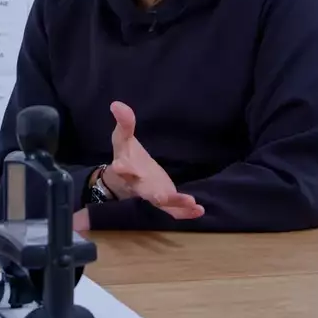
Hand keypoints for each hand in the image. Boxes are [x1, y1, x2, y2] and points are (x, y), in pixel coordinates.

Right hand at [107, 101, 204, 219]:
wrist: (125, 181)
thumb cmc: (126, 156)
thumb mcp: (123, 138)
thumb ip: (124, 123)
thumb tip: (117, 104)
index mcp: (126, 168)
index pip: (122, 167)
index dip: (122, 168)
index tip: (120, 166)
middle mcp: (138, 184)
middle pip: (144, 190)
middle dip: (153, 194)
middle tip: (161, 196)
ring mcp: (152, 195)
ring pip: (162, 203)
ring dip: (175, 203)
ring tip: (191, 202)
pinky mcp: (164, 202)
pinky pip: (173, 211)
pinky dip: (185, 212)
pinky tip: (200, 210)